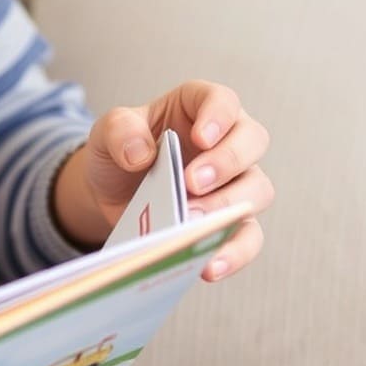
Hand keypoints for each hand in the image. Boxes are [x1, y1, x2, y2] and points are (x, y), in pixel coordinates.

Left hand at [56, 80, 273, 279]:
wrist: (112, 191)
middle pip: (251, 142)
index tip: (200, 137)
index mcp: (198, 108)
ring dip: (227, 207)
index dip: (218, 116)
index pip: (221, 100)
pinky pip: (247, 237)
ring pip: (258, 190)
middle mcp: (227, 141)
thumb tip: (140, 154)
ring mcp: (235, 183)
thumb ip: (119, 130)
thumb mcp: (107, 132)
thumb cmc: (120, 151)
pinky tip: (208, 265)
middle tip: (192, 182)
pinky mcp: (231, 221)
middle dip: (226, 162)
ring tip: (190, 223)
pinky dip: (233, 252)